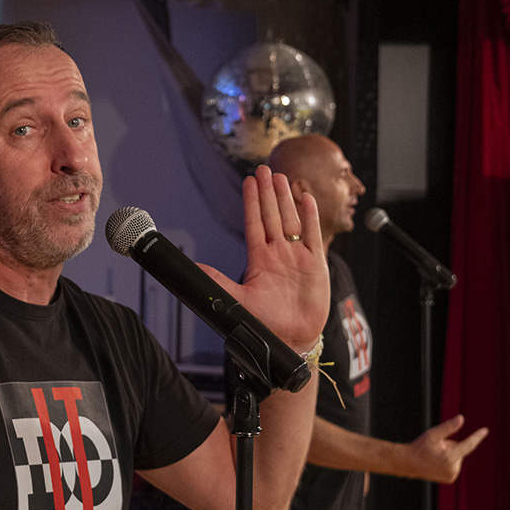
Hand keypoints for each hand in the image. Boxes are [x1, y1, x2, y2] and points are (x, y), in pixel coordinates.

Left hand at [200, 165, 329, 350]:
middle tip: (264, 169)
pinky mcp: (316, 265)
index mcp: (259, 260)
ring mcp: (297, 258)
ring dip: (287, 199)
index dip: (251, 202)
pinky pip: (314, 236)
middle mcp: (278, 254)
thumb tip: (193, 267)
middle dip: (268, 193)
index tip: (249, 181)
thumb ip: (217, 282)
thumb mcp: (238, 300)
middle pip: (272, 216)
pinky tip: (306, 198)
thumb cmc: (266, 325)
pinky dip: (311, 217)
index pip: (254, 223)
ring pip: (292, 221)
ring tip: (282, 178)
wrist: (292, 340)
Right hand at [407, 414, 488, 482]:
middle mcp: (453, 468)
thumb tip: (461, 418)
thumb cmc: (420, 447)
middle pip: (460, 450)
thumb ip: (448, 427)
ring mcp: (452, 475)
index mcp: (449, 457)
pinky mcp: (451, 479)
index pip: (468, 445)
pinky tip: (437, 463)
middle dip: (451, 446)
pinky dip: (448, 461)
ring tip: (435, 456)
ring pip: (457, 457)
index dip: (477, 436)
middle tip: (436, 448)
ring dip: (449, 454)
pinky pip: (455, 464)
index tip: (485, 430)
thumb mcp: (432, 434)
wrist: (409, 463)